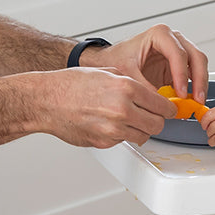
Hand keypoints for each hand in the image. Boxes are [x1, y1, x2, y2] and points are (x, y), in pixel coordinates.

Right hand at [30, 67, 176, 148]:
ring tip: (128, 120)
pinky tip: (109, 124)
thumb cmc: (70, 85)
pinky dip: (121, 135)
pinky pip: (124, 141)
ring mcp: (113, 129)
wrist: (46, 101)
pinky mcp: (104, 142)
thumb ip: (130, 83)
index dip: (168, 108)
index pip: (163, 105)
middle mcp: (122, 109)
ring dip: (140, 129)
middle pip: (158, 124)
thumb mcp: (106, 72)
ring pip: (143, 136)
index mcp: (126, 88)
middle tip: (151, 116)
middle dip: (157, 120)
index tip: (169, 109)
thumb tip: (149, 94)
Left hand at [78, 24, 209, 105]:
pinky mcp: (179, 64)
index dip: (182, 75)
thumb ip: (144, 87)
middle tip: (197, 99)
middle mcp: (172, 39)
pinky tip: (192, 99)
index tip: (181, 93)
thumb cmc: (117, 59)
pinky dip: (196, 86)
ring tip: (196, 102)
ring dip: (201, 83)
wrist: (112, 60)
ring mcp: (178, 50)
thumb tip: (161, 103)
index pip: (178, 53)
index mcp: (159, 34)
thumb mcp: (127, 73)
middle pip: (195, 56)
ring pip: (199, 63)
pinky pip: (194, 73)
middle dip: (199, 79)